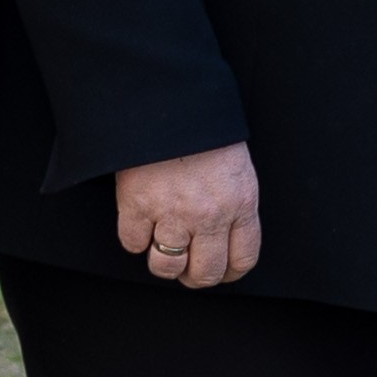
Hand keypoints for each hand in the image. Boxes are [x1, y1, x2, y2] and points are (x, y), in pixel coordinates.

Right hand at [115, 142, 263, 289]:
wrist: (170, 100)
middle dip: (195, 276)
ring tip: (162, 245)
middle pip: (205, 273)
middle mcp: (210, 215)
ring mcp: (172, 212)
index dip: (229, 272)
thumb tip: (224, 241)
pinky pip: (133, 243)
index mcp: (241, 203)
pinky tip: (140, 220)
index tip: (220, 271)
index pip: (243, 260)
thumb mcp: (235, 167)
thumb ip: (234, 205)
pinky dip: (134, 237)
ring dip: (163, 262)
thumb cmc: (205, 130)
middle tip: (186, 266)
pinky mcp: (137, 205)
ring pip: (167, 266)